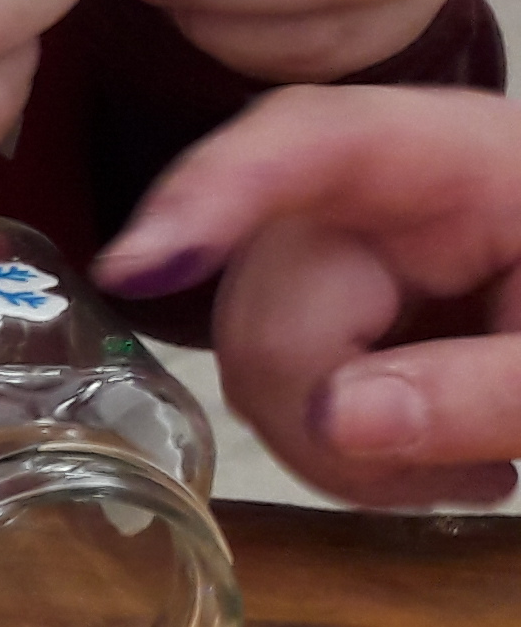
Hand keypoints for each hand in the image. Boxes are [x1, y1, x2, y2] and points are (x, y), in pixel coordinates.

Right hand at [99, 84, 520, 507]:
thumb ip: (488, 389)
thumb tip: (337, 420)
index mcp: (458, 158)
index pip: (307, 143)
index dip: (214, 196)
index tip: (140, 267)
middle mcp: (380, 191)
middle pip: (269, 286)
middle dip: (327, 402)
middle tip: (462, 483)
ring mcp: (356, 251)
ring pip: (260, 352)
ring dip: (339, 441)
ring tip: (468, 473)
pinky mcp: (351, 308)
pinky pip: (290, 380)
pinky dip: (344, 443)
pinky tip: (431, 462)